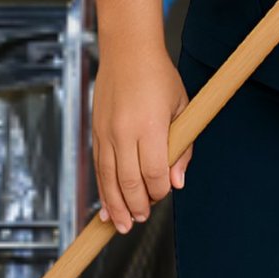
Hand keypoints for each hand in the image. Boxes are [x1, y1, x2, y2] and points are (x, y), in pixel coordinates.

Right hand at [91, 40, 191, 232]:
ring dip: (115, 206)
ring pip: (108, 180)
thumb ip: (183, 148)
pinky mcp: (95, 132)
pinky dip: (102, 189)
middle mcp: (124, 133)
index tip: (164, 194)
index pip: (153, 174)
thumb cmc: (159, 78)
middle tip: (142, 219)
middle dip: (136, 206)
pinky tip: (106, 206)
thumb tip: (177, 183)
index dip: (159, 192)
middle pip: (128, 183)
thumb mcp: (183, 109)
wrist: (127, 52)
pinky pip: (98, 168)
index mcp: (149, 127)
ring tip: (121, 225)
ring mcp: (106, 133)